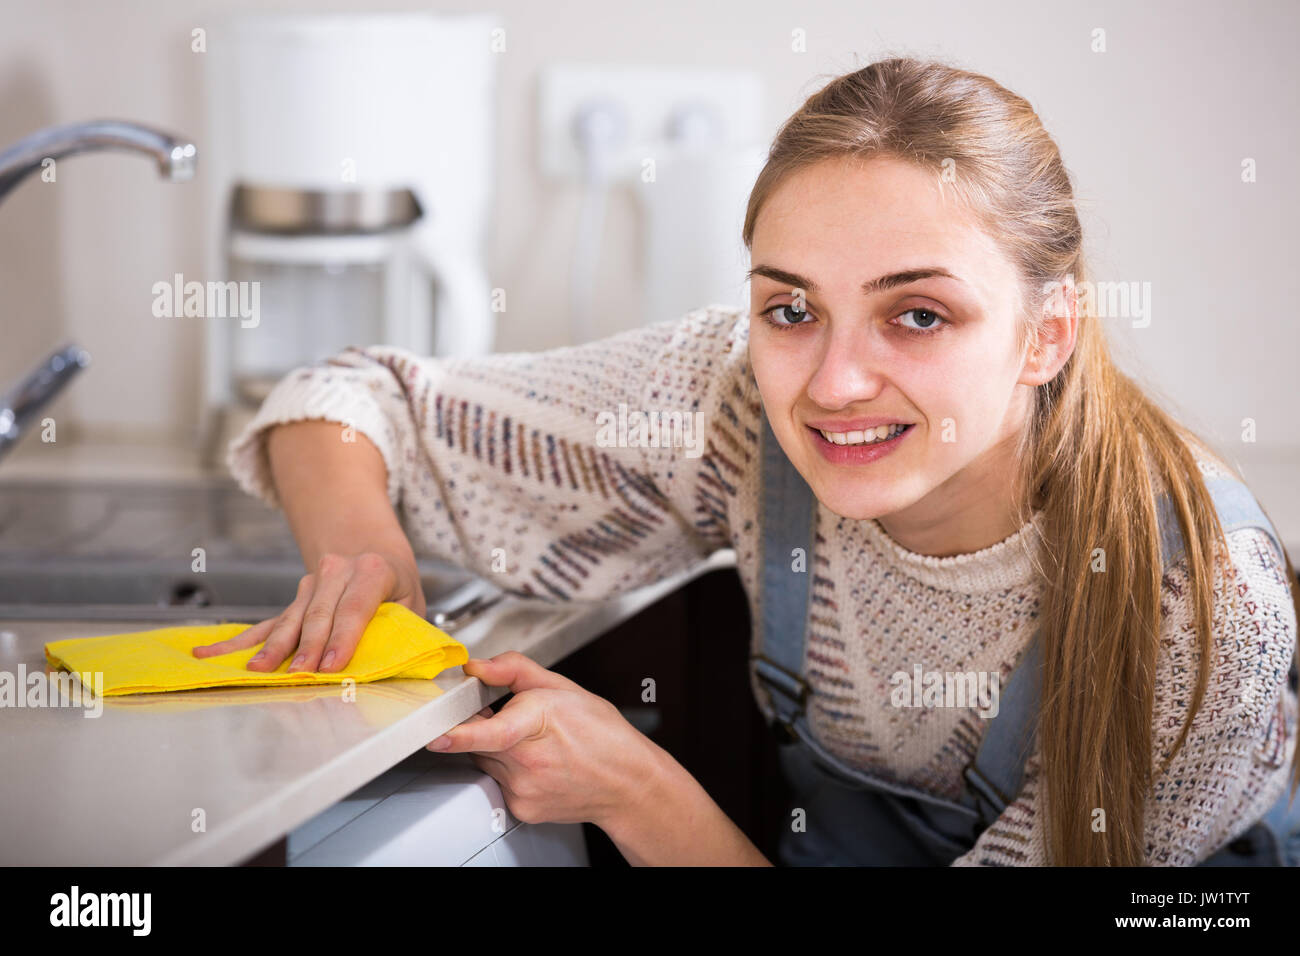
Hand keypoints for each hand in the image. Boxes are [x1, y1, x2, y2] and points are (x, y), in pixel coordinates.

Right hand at [191, 551, 425, 672]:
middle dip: (306, 649)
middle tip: (297, 676)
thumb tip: (395, 662)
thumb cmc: (396, 582)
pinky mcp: (293, 600)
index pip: (355, 608)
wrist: (371, 547)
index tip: (331, 666)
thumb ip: (403, 627)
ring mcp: (310, 584)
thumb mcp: (413, 599)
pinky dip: (238, 642)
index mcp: (372, 571)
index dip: (343, 639)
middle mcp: (337, 572)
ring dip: (272, 649)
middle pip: (319, 616)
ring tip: (255, 671)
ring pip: (289, 620)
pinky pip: (265, 623)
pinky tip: (208, 653)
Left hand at [427, 651, 660, 831]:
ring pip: (485, 761)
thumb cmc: (602, 734)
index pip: (493, 731)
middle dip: (487, 725)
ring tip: (537, 744)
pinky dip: (508, 770)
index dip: (462, 733)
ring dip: (498, 749)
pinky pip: (497, 781)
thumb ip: (515, 670)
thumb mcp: (565, 688)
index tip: (438, 735)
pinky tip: (538, 765)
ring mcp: (524, 790)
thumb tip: (478, 666)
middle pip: (480, 740)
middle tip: (519, 719)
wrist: (627, 783)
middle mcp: (530, 762)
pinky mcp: (521, 808)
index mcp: (541, 723)